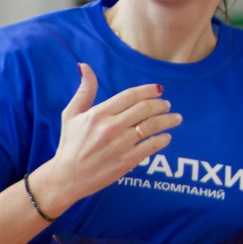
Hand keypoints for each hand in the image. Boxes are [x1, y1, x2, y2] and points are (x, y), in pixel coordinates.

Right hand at [36, 63, 177, 211]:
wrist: (67, 177)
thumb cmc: (69, 145)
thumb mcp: (71, 115)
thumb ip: (84, 91)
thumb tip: (85, 66)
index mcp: (98, 114)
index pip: (129, 96)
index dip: (148, 90)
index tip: (159, 89)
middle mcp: (110, 127)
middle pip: (144, 108)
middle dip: (161, 104)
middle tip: (167, 105)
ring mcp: (120, 145)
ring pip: (152, 126)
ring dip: (168, 120)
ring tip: (175, 119)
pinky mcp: (126, 161)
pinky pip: (151, 146)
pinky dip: (162, 140)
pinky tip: (166, 137)